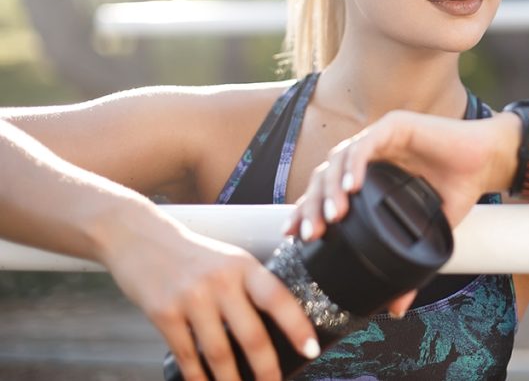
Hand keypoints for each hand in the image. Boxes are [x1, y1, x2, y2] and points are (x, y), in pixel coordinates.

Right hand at [101, 221, 318, 380]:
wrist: (139, 238)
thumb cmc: (191, 254)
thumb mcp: (227, 260)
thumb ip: (248, 287)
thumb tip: (274, 327)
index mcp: (243, 266)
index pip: (278, 298)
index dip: (297, 326)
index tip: (311, 349)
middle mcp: (220, 281)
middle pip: (251, 335)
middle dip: (267, 369)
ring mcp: (191, 298)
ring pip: (219, 353)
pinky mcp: (164, 314)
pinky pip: (187, 355)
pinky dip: (198, 377)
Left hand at [282, 110, 518, 315]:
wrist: (487, 162)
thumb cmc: (457, 188)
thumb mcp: (428, 232)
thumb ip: (408, 266)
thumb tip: (396, 307)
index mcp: (369, 176)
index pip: (327, 191)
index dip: (308, 210)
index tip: (295, 236)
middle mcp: (369, 154)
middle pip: (326, 176)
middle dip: (313, 205)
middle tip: (310, 233)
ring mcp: (380, 138)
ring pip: (341, 159)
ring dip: (332, 187)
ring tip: (333, 215)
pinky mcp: (395, 125)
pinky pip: (367, 144)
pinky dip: (356, 165)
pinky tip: (353, 187)